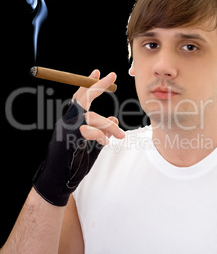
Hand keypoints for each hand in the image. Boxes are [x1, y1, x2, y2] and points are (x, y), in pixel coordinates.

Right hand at [33, 70, 124, 205]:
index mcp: (72, 121)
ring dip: (108, 125)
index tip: (98, 72)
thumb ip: (102, 132)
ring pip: (91, 116)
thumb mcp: (92, 145)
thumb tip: (114, 119)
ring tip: (120, 135)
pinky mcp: (68, 140)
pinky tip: (105, 142)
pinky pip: (88, 131)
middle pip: (83, 99)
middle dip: (98, 86)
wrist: (58, 181)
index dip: (88, 84)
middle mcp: (68, 122)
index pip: (80, 98)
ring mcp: (66, 130)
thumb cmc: (75, 162)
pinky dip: (100, 135)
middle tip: (112, 75)